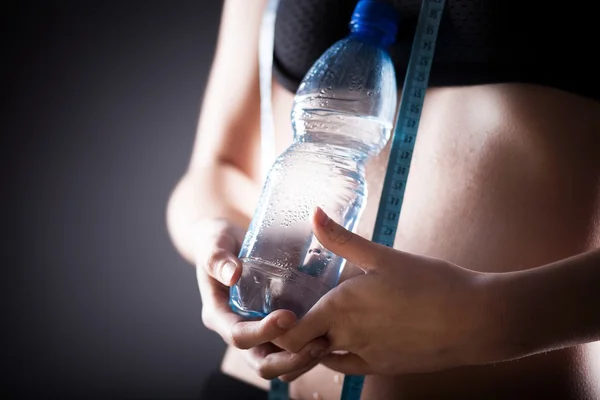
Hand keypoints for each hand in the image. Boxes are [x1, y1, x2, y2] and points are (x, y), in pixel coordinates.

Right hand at [194, 218, 328, 380]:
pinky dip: (307, 351)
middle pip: (261, 362)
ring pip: (278, 363)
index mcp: (218, 315)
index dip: (264, 332)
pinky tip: (330, 337)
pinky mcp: (273, 329)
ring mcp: (256, 333)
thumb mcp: (214, 243)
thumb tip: (232, 274)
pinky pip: (289, 350)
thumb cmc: (218, 241)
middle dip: (289, 359)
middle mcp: (237, 330)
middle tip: (318, 342)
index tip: (289, 317)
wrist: (228, 242)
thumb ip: (218, 257)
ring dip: (302, 360)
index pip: (238, 336)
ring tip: (328, 343)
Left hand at [272, 207, 489, 375]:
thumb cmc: (431, 283)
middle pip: (303, 346)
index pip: (289, 331)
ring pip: (325, 357)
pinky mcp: (384, 367)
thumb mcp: (383, 256)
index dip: (276, 325)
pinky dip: (341, 353)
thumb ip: (342, 238)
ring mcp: (366, 356)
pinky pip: (350, 364)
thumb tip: (313, 213)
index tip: (277, 310)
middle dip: (294, 334)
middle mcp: (347, 337)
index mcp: (340, 308)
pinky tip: (349, 335)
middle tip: (294, 314)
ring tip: (320, 322)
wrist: (474, 320)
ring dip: (317, 343)